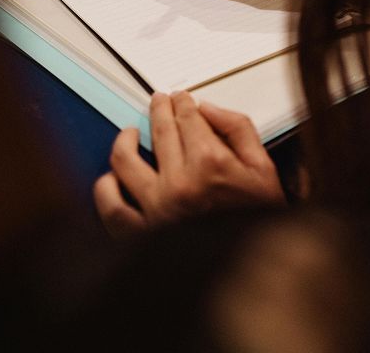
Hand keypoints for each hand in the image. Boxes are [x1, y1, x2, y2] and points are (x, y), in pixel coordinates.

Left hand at [93, 92, 284, 235]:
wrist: (248, 271)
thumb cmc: (257, 220)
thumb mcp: (263, 170)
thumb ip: (239, 130)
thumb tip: (208, 108)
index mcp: (211, 165)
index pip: (188, 118)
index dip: (183, 102)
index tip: (180, 98)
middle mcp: (180, 182)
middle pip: (160, 130)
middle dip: (159, 108)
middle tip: (159, 101)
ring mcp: (157, 207)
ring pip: (125, 159)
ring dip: (125, 138)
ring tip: (129, 133)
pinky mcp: (141, 231)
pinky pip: (111, 205)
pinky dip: (106, 187)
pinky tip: (112, 177)